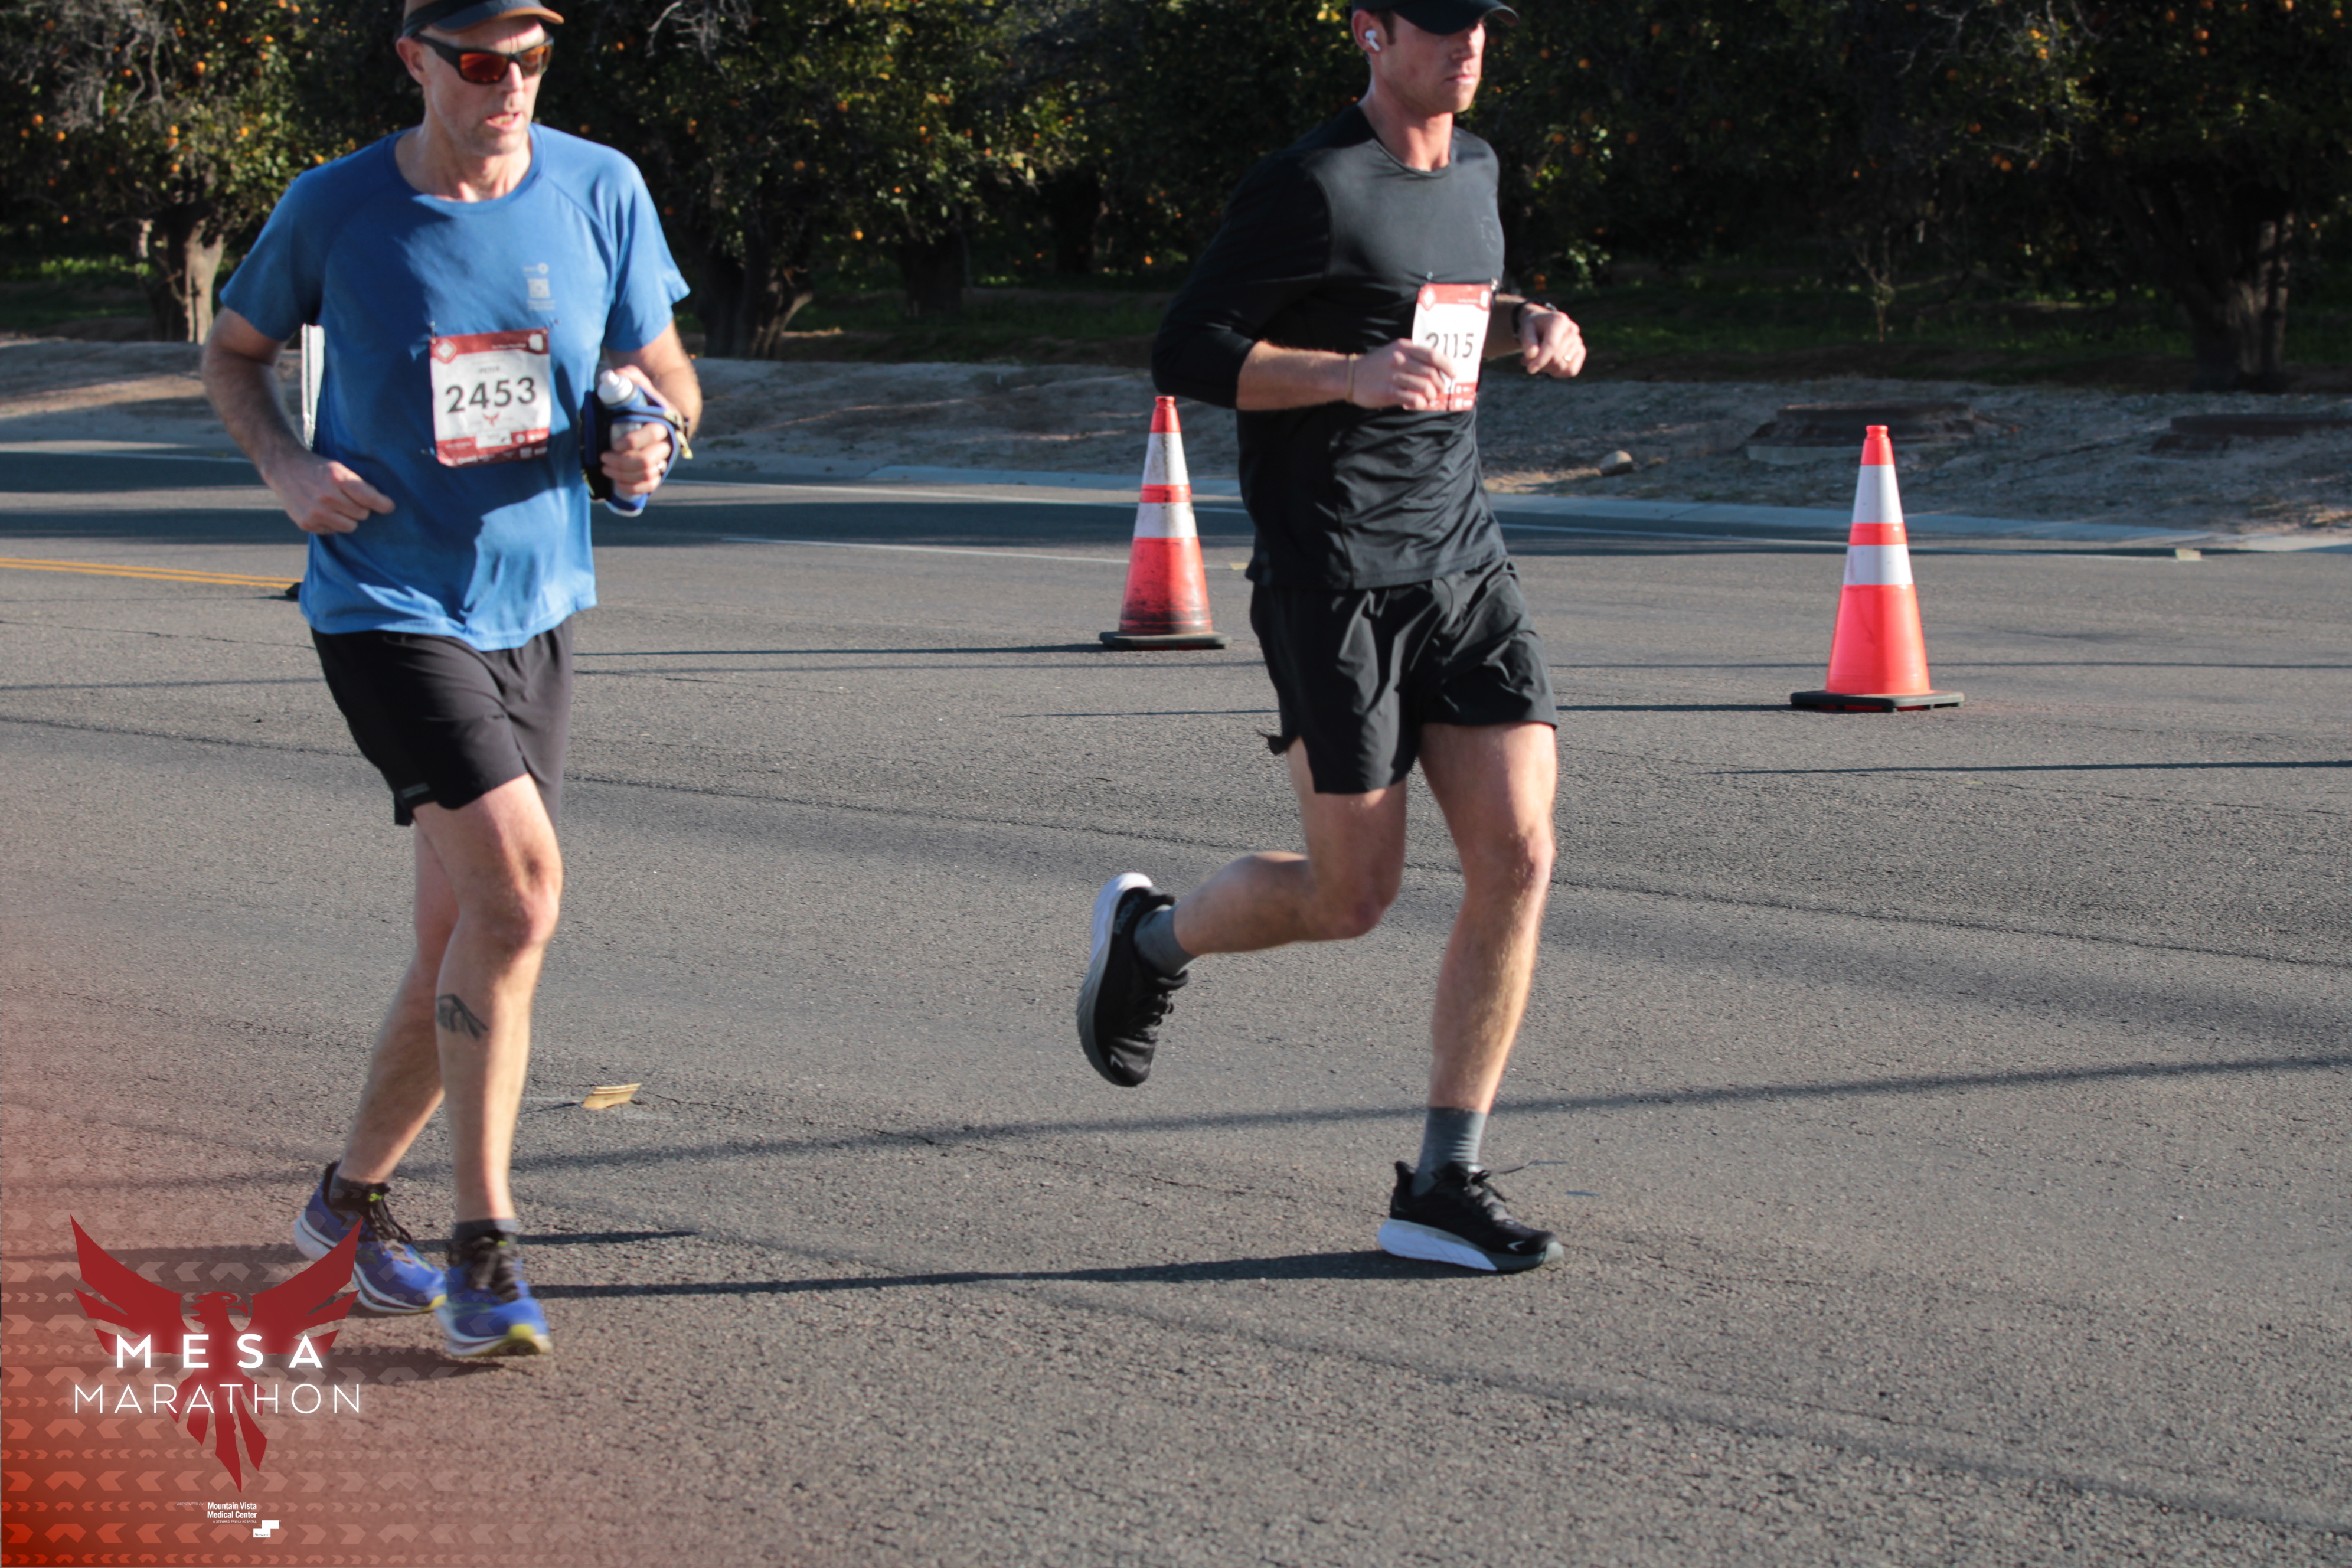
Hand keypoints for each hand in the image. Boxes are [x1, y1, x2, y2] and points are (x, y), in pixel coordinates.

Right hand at [265, 452, 394, 534]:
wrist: (283, 467)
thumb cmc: (317, 468)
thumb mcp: (338, 468)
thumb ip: (358, 485)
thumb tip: (381, 503)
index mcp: (336, 478)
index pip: (369, 498)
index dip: (383, 504)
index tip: (389, 506)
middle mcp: (326, 497)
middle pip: (362, 514)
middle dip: (360, 508)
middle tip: (348, 499)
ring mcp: (315, 512)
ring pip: (350, 526)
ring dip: (348, 518)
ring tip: (337, 507)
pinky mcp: (306, 523)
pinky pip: (333, 531)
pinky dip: (331, 524)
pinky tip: (322, 511)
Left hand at [597, 363, 674, 498]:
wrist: (664, 417)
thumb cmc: (646, 402)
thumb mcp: (640, 386)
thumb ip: (630, 377)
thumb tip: (615, 375)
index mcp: (662, 422)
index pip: (650, 435)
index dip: (632, 442)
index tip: (614, 444)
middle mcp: (666, 443)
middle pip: (647, 460)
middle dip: (622, 462)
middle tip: (604, 458)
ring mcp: (664, 459)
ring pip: (647, 475)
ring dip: (624, 476)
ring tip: (606, 469)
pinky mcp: (659, 471)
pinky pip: (650, 486)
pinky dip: (634, 488)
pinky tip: (618, 484)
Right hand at [1345, 338, 1460, 411]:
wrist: (1348, 375)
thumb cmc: (1375, 365)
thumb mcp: (1393, 351)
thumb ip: (1413, 357)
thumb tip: (1437, 371)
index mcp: (1404, 347)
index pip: (1433, 355)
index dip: (1447, 366)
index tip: (1453, 374)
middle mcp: (1400, 359)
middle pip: (1431, 373)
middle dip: (1439, 385)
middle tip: (1439, 391)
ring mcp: (1393, 376)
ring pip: (1424, 387)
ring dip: (1431, 396)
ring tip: (1429, 399)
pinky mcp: (1387, 392)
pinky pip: (1413, 399)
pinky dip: (1420, 404)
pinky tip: (1418, 404)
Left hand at [1519, 306, 1586, 378]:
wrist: (1543, 324)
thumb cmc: (1533, 328)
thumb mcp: (1526, 330)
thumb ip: (1527, 341)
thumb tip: (1532, 355)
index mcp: (1559, 321)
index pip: (1552, 345)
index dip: (1541, 359)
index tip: (1530, 369)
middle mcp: (1572, 329)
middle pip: (1556, 358)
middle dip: (1540, 364)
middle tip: (1526, 360)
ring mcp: (1578, 340)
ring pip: (1562, 366)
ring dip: (1546, 368)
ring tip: (1536, 360)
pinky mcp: (1581, 351)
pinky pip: (1571, 370)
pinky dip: (1558, 373)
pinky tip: (1548, 366)